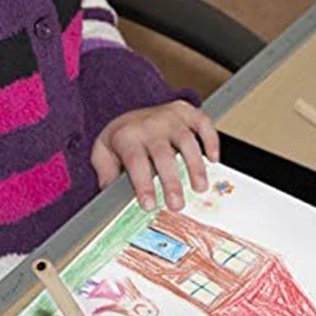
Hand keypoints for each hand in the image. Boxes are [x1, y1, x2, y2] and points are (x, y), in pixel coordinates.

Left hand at [91, 100, 219, 211]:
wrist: (130, 110)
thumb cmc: (121, 137)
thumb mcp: (102, 153)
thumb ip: (105, 173)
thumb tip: (110, 196)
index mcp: (127, 136)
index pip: (136, 161)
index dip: (143, 184)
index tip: (149, 205)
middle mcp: (150, 125)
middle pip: (163, 154)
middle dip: (171, 181)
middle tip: (176, 204)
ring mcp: (170, 117)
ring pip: (186, 140)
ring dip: (195, 165)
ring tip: (199, 188)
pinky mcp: (186, 112)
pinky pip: (202, 122)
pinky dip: (211, 140)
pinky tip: (213, 159)